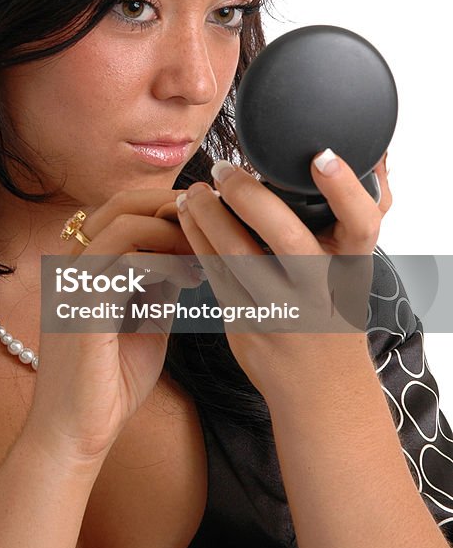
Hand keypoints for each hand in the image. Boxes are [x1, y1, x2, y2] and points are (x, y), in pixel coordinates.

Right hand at [25, 189, 199, 464]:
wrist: (77, 432)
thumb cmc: (110, 382)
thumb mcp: (144, 319)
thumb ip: (157, 284)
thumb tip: (186, 252)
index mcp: (83, 266)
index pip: (120, 209)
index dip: (162, 206)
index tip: (202, 224)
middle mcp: (72, 266)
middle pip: (118, 205)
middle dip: (168, 207)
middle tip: (206, 227)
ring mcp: (73, 283)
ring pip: (123, 225)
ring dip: (170, 233)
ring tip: (199, 259)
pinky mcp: (82, 306)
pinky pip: (124, 262)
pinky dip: (163, 263)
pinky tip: (188, 280)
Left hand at [175, 150, 391, 406]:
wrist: (322, 392)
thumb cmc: (333, 315)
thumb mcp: (348, 275)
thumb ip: (338, 227)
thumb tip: (330, 162)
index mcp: (352, 270)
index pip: (361, 222)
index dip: (344, 188)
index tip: (320, 156)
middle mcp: (320, 292)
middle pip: (284, 235)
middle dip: (246, 194)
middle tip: (222, 169)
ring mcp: (282, 313)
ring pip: (236, 255)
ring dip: (207, 216)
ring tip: (194, 192)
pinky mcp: (247, 326)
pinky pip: (215, 276)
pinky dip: (197, 242)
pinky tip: (186, 221)